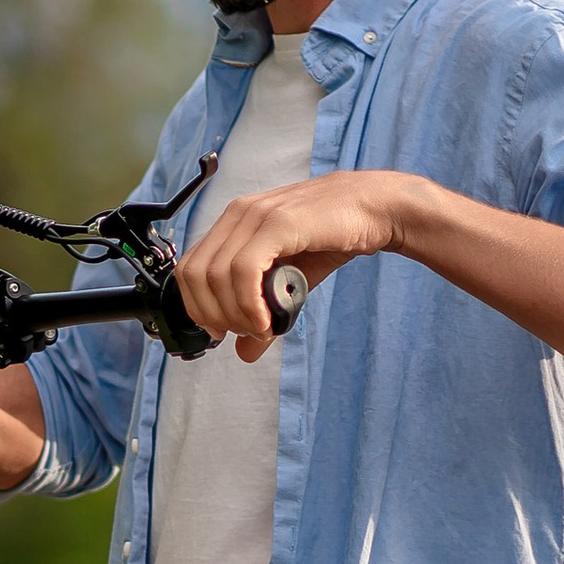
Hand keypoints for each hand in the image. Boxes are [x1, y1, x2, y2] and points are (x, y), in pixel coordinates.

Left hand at [177, 170, 410, 358]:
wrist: (374, 209)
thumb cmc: (332, 239)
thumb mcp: (290, 285)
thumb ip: (262, 315)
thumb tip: (244, 353)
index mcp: (233, 224)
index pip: (189, 269)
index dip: (197, 307)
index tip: (219, 331)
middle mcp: (237, 215)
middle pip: (195, 275)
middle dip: (213, 315)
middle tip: (244, 333)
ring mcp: (255, 216)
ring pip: (216, 276)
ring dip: (234, 314)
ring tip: (261, 328)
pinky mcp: (277, 223)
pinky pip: (243, 271)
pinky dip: (248, 304)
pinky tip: (265, 319)